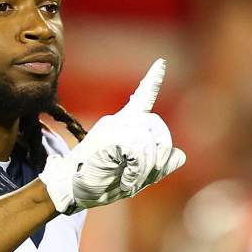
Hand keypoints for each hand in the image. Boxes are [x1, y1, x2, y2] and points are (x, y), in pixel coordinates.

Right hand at [39, 58, 185, 214]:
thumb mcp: (134, 174)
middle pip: (156, 126)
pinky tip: (124, 179)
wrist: (70, 189)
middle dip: (158, 154)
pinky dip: (136, 170)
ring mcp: (112, 127)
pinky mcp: (107, 136)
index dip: (153, 81)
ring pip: (148, 141)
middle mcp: (118, 121)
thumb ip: (157, 164)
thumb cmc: (101, 181)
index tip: (161, 63)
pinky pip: (138, 149)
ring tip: (129, 179)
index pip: (142, 98)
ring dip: (145, 168)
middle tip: (141, 176)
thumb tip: (181, 155)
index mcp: (124, 126)